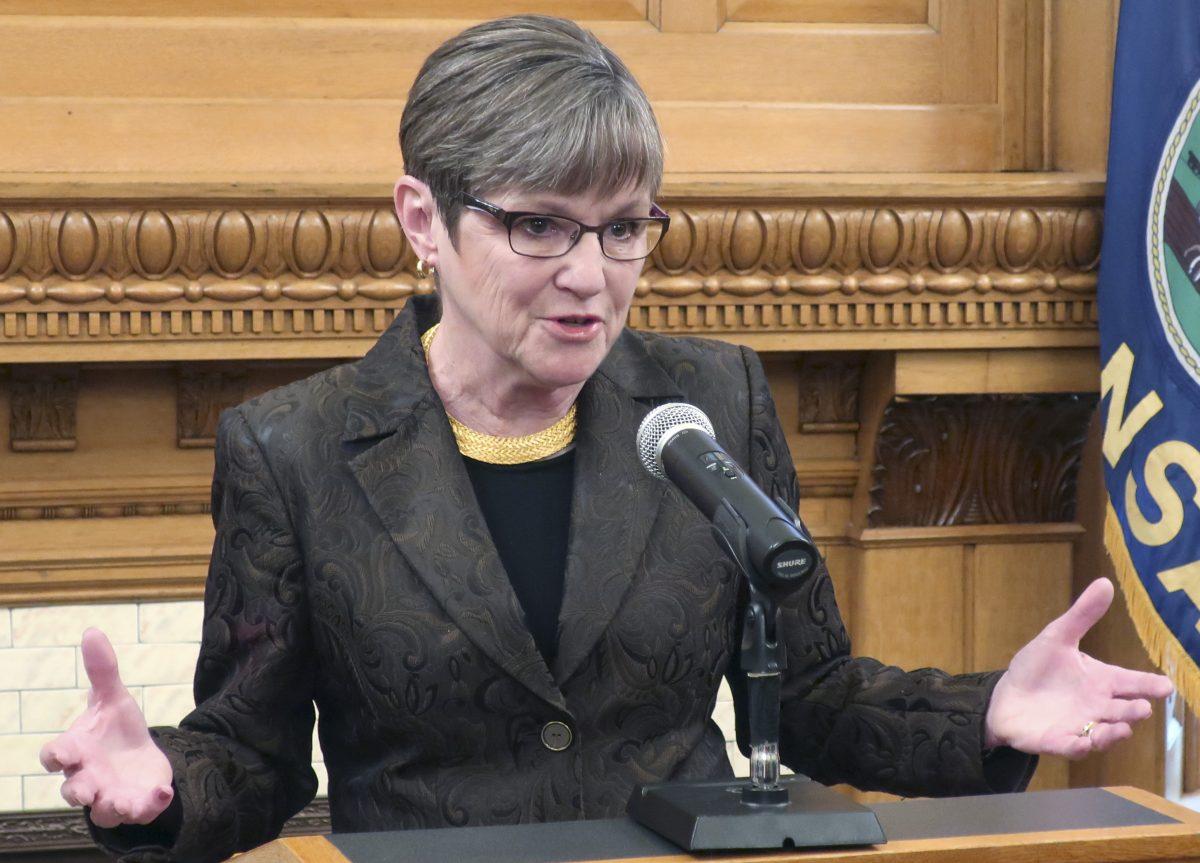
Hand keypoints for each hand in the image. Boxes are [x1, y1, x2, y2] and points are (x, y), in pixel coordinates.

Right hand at [40, 628, 173, 827]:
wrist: (140, 757)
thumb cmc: (116, 729)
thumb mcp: (114, 697)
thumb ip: (103, 670)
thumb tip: (92, 631)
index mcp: (77, 750)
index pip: (53, 756)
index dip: (54, 756)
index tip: (61, 754)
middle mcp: (88, 778)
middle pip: (73, 791)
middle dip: (78, 791)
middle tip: (90, 787)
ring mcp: (109, 796)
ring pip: (101, 812)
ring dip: (109, 807)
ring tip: (120, 800)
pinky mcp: (134, 805)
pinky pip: (137, 813)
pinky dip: (148, 806)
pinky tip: (161, 793)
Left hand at [984, 578, 1173, 758]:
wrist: (1006, 696)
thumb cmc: (1037, 668)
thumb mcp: (1057, 637)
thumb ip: (1082, 615)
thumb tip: (1105, 582)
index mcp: (1101, 681)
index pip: (1132, 682)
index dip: (1149, 685)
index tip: (1166, 686)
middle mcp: (1097, 707)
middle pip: (1122, 711)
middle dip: (1133, 711)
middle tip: (1142, 708)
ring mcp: (1079, 726)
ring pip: (1103, 734)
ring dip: (1112, 733)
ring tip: (1120, 728)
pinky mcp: (1057, 741)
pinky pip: (1071, 747)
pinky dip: (1077, 746)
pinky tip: (1082, 743)